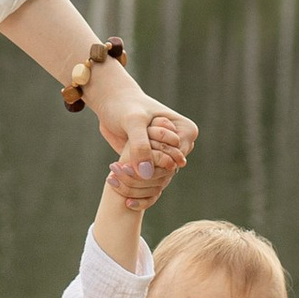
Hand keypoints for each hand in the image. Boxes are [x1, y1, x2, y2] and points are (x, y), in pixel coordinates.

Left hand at [97, 74, 195, 206]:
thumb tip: (147, 174)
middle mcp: (181, 146)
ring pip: (157, 182)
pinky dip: (137, 193)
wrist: (113, 104)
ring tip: (112, 174)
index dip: (152, 164)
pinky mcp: (153, 165)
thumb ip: (141, 145)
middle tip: (116, 169)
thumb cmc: (126, 106)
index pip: (175, 159)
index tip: (126, 162)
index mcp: (186, 131)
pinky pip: (151, 187)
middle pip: (167, 173)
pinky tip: (121, 193)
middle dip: (141, 177)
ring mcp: (167, 156)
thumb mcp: (133, 121)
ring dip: (135, 185)